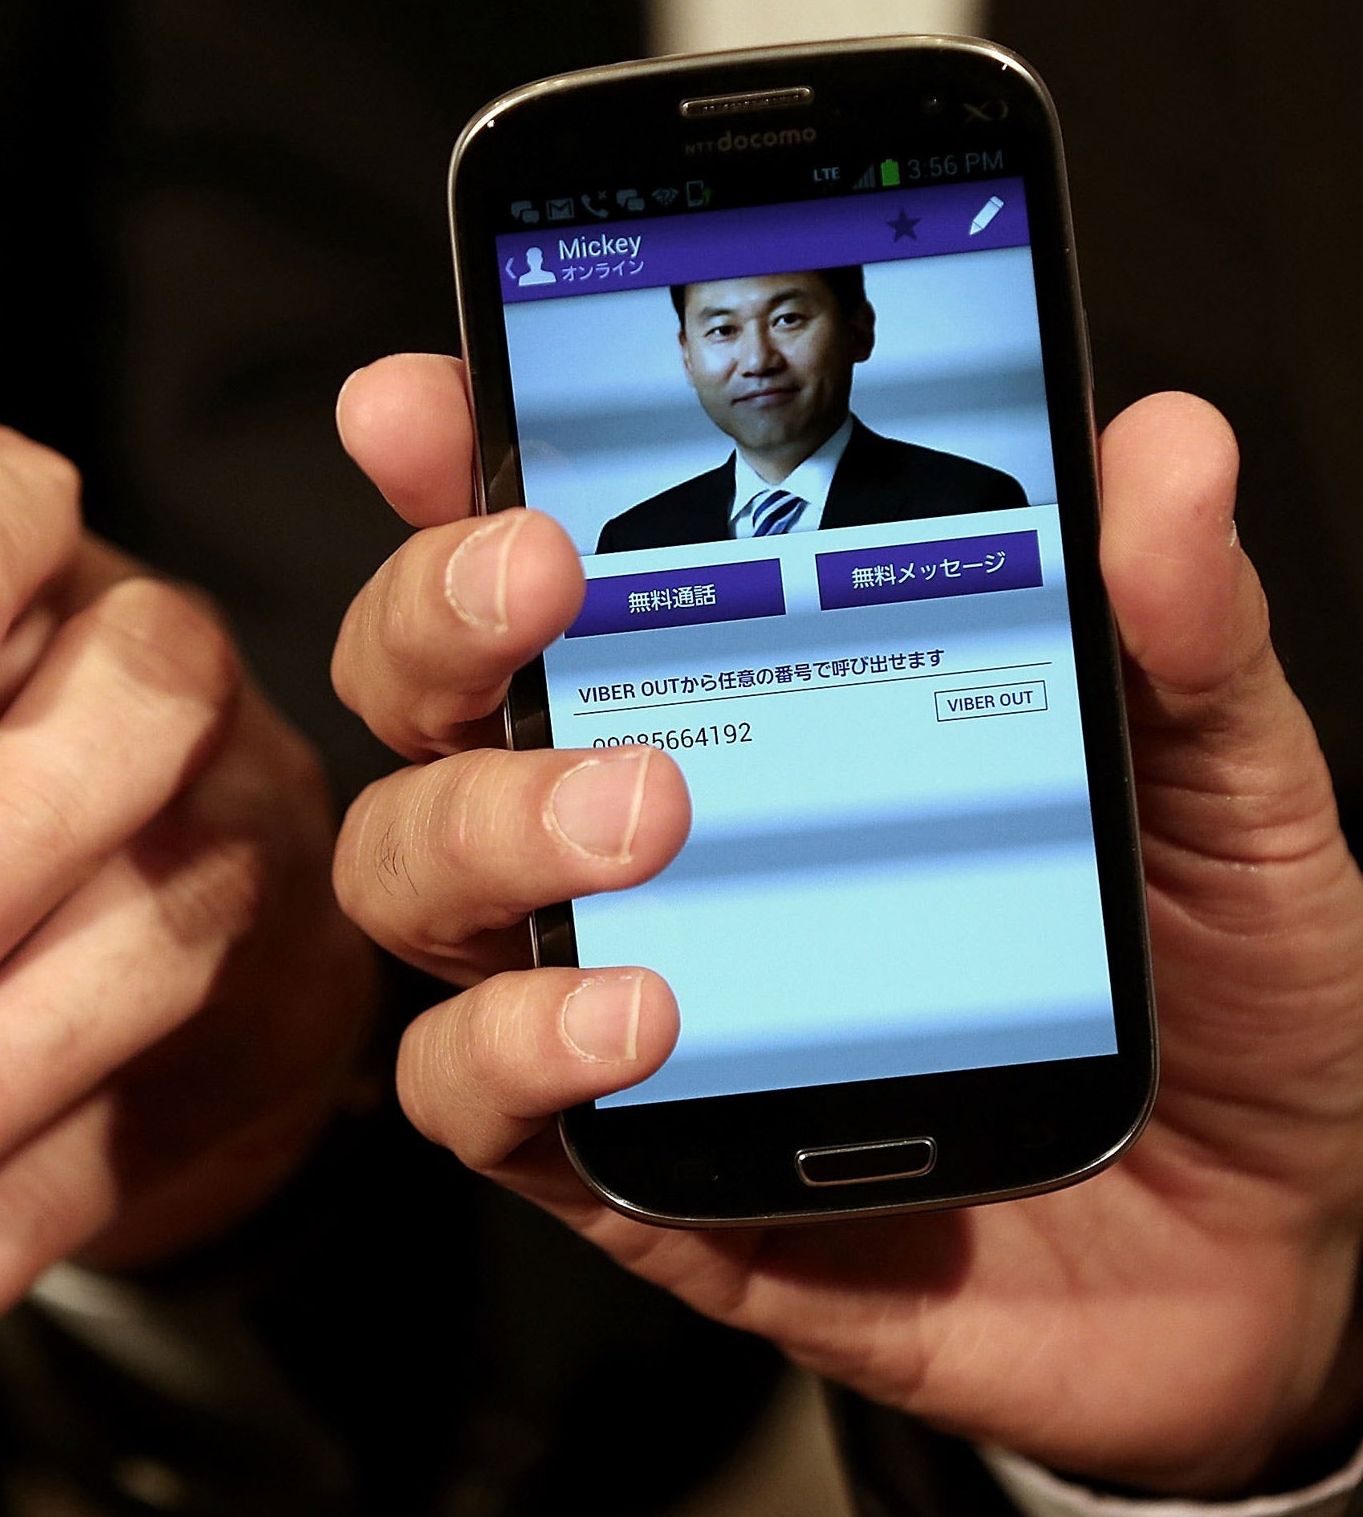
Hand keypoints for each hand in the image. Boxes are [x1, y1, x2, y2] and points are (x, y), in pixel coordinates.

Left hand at [0, 420, 372, 1358]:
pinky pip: (154, 1108)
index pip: (22, 503)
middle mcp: (145, 703)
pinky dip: (26, 1207)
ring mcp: (219, 852)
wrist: (155, 972)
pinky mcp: (242, 1016)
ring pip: (168, 922)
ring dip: (22, 1046)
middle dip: (15, 823)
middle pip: (140, 703)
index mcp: (20, 595)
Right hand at [329, 355, 1362, 1495]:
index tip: (420, 407)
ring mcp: (613, 991)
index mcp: (746, 710)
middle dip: (434, 620)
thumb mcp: (1223, 792)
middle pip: (423, 703)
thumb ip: (1177, 632)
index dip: (458, 471)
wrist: (1255, 1255)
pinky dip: (512, 1044)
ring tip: (642, 816)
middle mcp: (637, 839)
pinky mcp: (622, 1162)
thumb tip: (1162, 449)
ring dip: (480, 825)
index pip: (555, 570)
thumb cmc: (1209, 999)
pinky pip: (470, 1098)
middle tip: (547, 583)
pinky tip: (636, 1016)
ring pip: (406, 880)